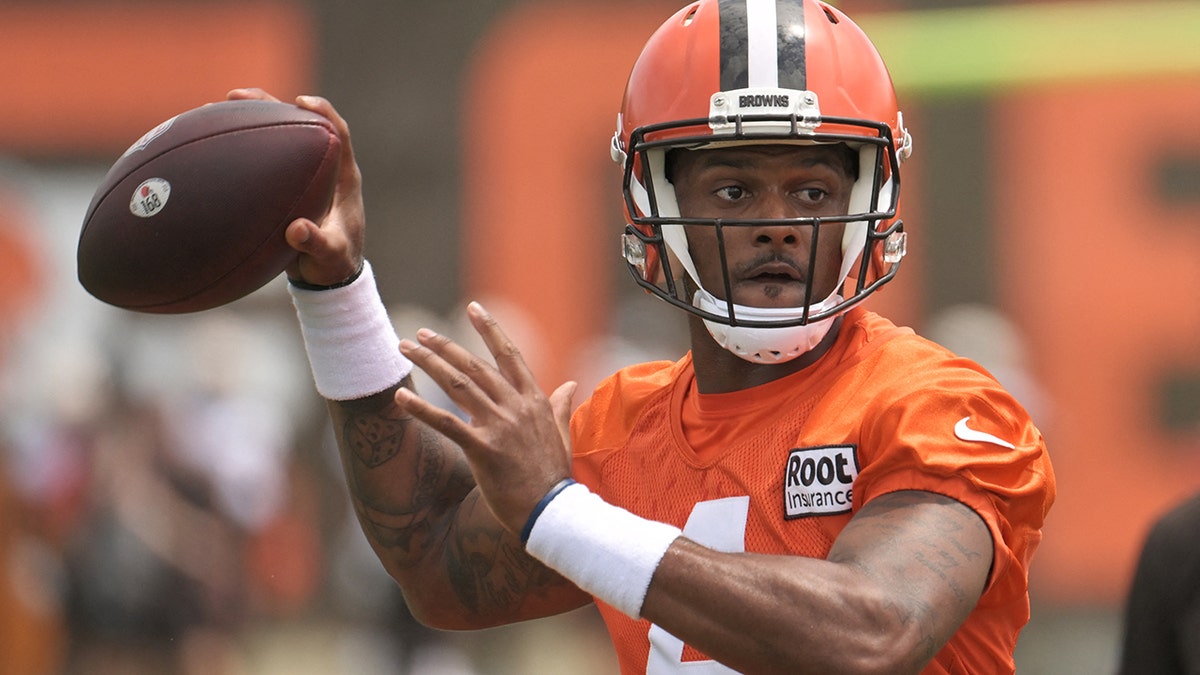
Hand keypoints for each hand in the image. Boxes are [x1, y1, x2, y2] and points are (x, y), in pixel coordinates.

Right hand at [226, 88, 365, 285]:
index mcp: (343, 178)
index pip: (338, 133)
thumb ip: (317, 244)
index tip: (301, 101)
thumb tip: (297, 231)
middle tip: (236, 95)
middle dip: (270, 105)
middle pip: (297, 124)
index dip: (323, 112)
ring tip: (212, 109)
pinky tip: (207, 147)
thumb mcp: (330, 257)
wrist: (327, 277)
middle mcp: (322, 169)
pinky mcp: (281, 186)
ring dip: (248, 121)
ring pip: (275, 138)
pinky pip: (259, 161)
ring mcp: (300, 175)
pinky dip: (237, 151)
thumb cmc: (334, 265)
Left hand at [394, 302, 577, 534]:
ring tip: (405, 350)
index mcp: (534, 400)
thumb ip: (558, 405)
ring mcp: (499, 426)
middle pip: (474, 366)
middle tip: (419, 333)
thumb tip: (570, 385)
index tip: (473, 308)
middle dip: (444, 346)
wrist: (552, 511)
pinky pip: (446, 422)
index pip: (509, 355)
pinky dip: (421, 408)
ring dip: (429, 364)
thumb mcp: (560, 434)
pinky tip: (401, 395)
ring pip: (458, 385)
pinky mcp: (483, 449)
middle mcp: (516, 407)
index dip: (491, 329)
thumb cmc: (553, 476)